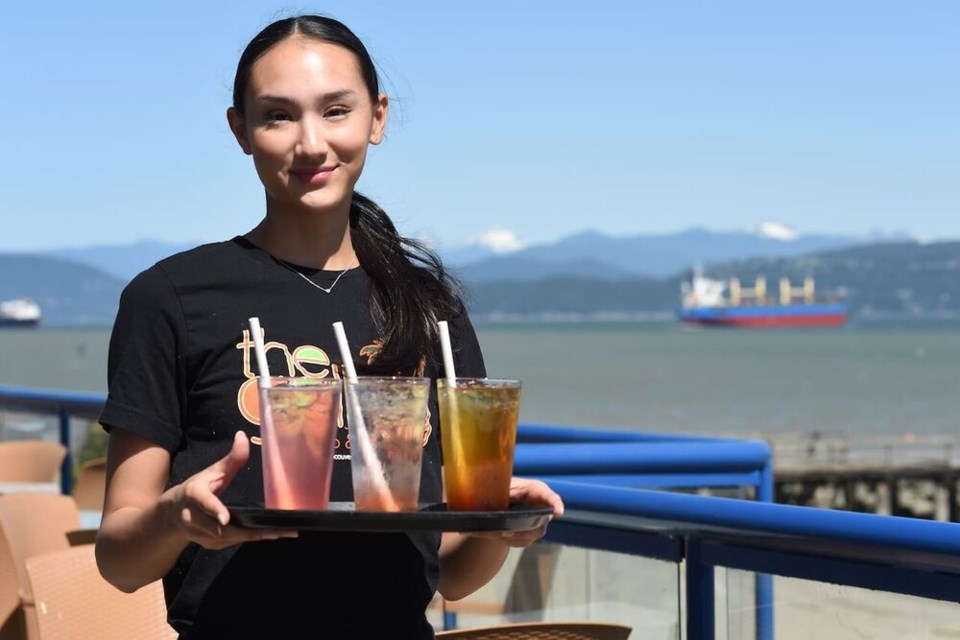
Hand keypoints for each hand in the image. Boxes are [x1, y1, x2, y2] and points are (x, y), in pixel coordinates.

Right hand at [162, 430, 296, 549]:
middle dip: (249, 531)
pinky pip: (230, 543)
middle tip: (277, 531)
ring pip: (227, 539)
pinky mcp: (207, 544)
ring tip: (282, 533)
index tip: (226, 518)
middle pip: (220, 530)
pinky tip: (270, 534)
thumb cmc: (199, 487)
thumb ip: (231, 458)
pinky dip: (250, 538)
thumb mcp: (212, 471)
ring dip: (255, 537)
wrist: (173, 513)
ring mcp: (199, 534)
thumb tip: (242, 436)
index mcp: (193, 494)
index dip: (214, 509)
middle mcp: (192, 517)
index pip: (203, 502)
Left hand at [472, 477, 564, 547]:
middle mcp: (540, 506)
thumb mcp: (498, 485)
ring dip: (512, 538)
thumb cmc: (498, 486)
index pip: (549, 497)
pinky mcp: (529, 532)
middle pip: (539, 523)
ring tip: (494, 534)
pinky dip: (508, 540)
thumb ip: (495, 489)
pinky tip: (494, 535)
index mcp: (534, 490)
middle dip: (522, 531)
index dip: (555, 503)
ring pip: (530, 535)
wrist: (494, 499)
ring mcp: (537, 521)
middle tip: (504, 533)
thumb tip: (480, 492)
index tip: (558, 512)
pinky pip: (522, 541)